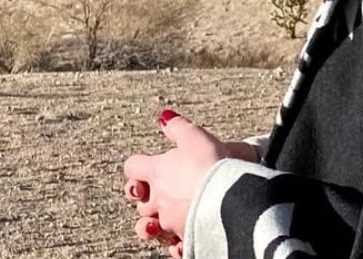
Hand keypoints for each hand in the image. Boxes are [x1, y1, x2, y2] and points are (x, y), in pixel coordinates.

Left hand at [123, 110, 230, 242]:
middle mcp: (159, 199)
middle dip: (146, 198)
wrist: (229, 196)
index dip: (138, 165)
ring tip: (163, 219)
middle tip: (159, 191)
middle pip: (139, 201)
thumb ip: (177, 127)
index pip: (133, 167)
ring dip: (154, 223)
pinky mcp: (185, 237)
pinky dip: (174, 242)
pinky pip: (172, 244)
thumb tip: (164, 117)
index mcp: (158, 172)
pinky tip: (180, 238)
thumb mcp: (195, 136)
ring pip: (150, 226)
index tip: (148, 164)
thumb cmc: (210, 165)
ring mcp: (170, 221)